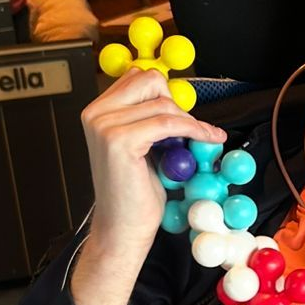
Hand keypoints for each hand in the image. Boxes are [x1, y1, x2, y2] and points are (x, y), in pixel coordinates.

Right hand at [82, 66, 225, 260]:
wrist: (122, 228)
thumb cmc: (134, 193)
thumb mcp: (142, 146)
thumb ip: (148, 119)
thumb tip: (177, 99)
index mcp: (97, 111)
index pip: (139, 76)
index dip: (166, 95)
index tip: (184, 116)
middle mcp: (95, 114)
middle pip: (150, 80)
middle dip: (175, 103)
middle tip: (188, 130)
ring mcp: (104, 125)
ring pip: (163, 102)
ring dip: (188, 121)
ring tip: (199, 142)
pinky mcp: (119, 140)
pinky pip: (169, 122)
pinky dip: (194, 130)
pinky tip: (208, 140)